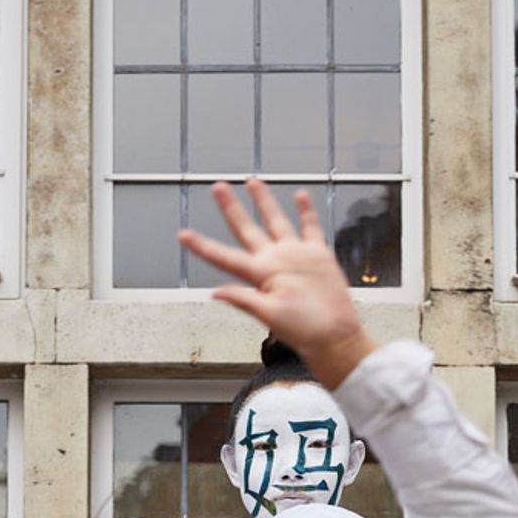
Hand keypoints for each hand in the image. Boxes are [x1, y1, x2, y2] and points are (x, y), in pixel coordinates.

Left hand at [178, 179, 375, 391]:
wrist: (334, 336)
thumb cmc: (303, 331)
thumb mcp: (270, 316)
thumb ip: (244, 300)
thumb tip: (216, 293)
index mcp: (259, 276)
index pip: (225, 257)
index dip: (203, 246)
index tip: (184, 235)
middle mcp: (273, 262)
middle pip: (247, 229)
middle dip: (232, 208)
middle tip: (219, 188)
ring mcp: (295, 256)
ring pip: (275, 221)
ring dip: (264, 201)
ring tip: (252, 182)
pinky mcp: (317, 255)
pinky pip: (310, 228)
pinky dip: (306, 211)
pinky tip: (300, 196)